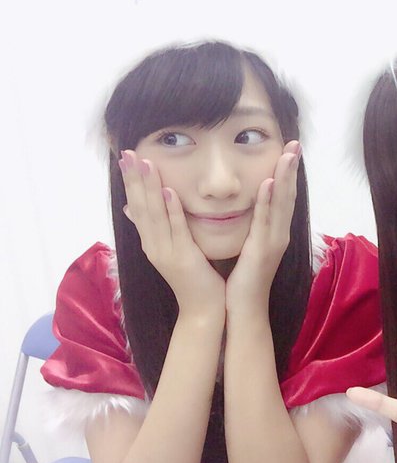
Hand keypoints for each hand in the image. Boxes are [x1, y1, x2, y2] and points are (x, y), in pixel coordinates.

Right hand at [120, 150, 225, 316]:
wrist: (203, 310)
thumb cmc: (194, 279)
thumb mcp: (172, 250)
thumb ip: (157, 229)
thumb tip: (132, 209)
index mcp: (152, 242)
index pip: (138, 206)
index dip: (132, 182)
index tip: (126, 157)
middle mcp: (153, 245)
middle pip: (141, 206)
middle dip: (134, 179)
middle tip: (127, 153)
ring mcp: (166, 252)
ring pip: (155, 215)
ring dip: (150, 187)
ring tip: (144, 163)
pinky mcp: (183, 258)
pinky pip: (177, 230)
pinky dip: (172, 210)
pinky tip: (170, 191)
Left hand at [224, 140, 300, 315]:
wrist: (245, 308)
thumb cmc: (244, 278)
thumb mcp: (250, 246)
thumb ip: (253, 227)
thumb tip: (250, 207)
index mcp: (275, 232)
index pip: (284, 197)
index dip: (288, 173)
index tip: (290, 150)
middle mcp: (280, 234)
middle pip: (288, 195)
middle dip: (292, 168)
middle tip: (296, 143)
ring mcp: (274, 242)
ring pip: (281, 204)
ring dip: (285, 178)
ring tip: (288, 154)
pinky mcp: (263, 250)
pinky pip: (265, 222)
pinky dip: (267, 201)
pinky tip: (269, 183)